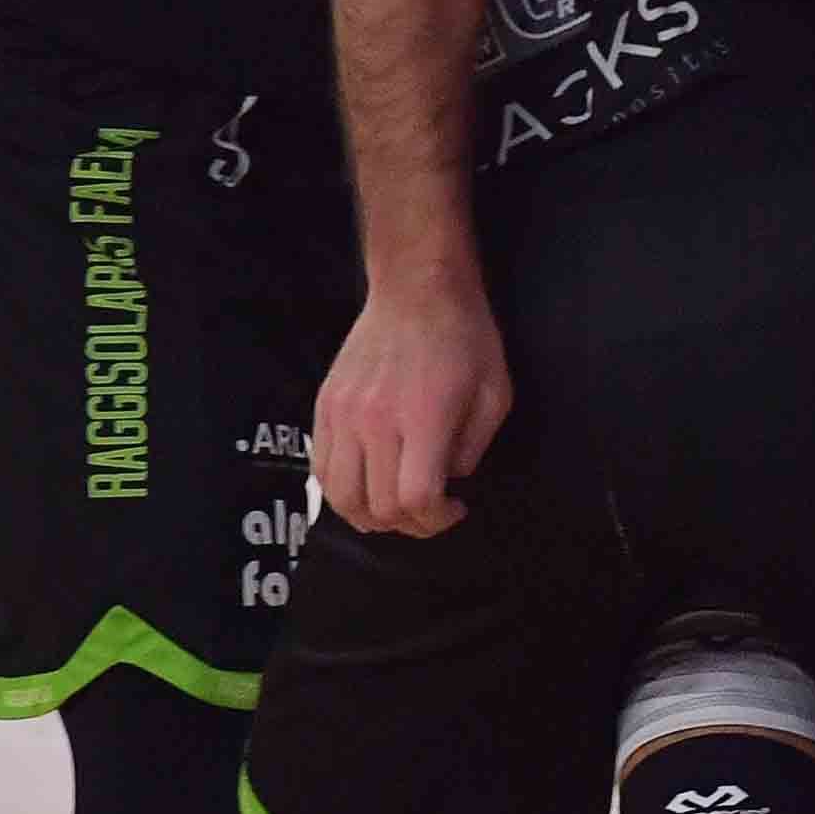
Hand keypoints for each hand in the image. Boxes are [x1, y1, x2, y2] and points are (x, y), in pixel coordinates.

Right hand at [313, 274, 511, 536]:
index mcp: (423, 417)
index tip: (455, 509)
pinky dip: (340, 491)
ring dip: (369, 516)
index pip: (415, 497)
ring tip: (395, 507)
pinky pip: (320, 468)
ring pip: (340, 496)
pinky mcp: (324, 406)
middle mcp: (375, 420)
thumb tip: (449, 481)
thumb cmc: (465, 338)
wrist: (416, 289)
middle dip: (410, 524)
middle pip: (378, 506)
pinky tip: (367, 484)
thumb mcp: (494, 394)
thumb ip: (474, 448)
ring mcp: (343, 414)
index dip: (436, 520)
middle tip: (430, 512)